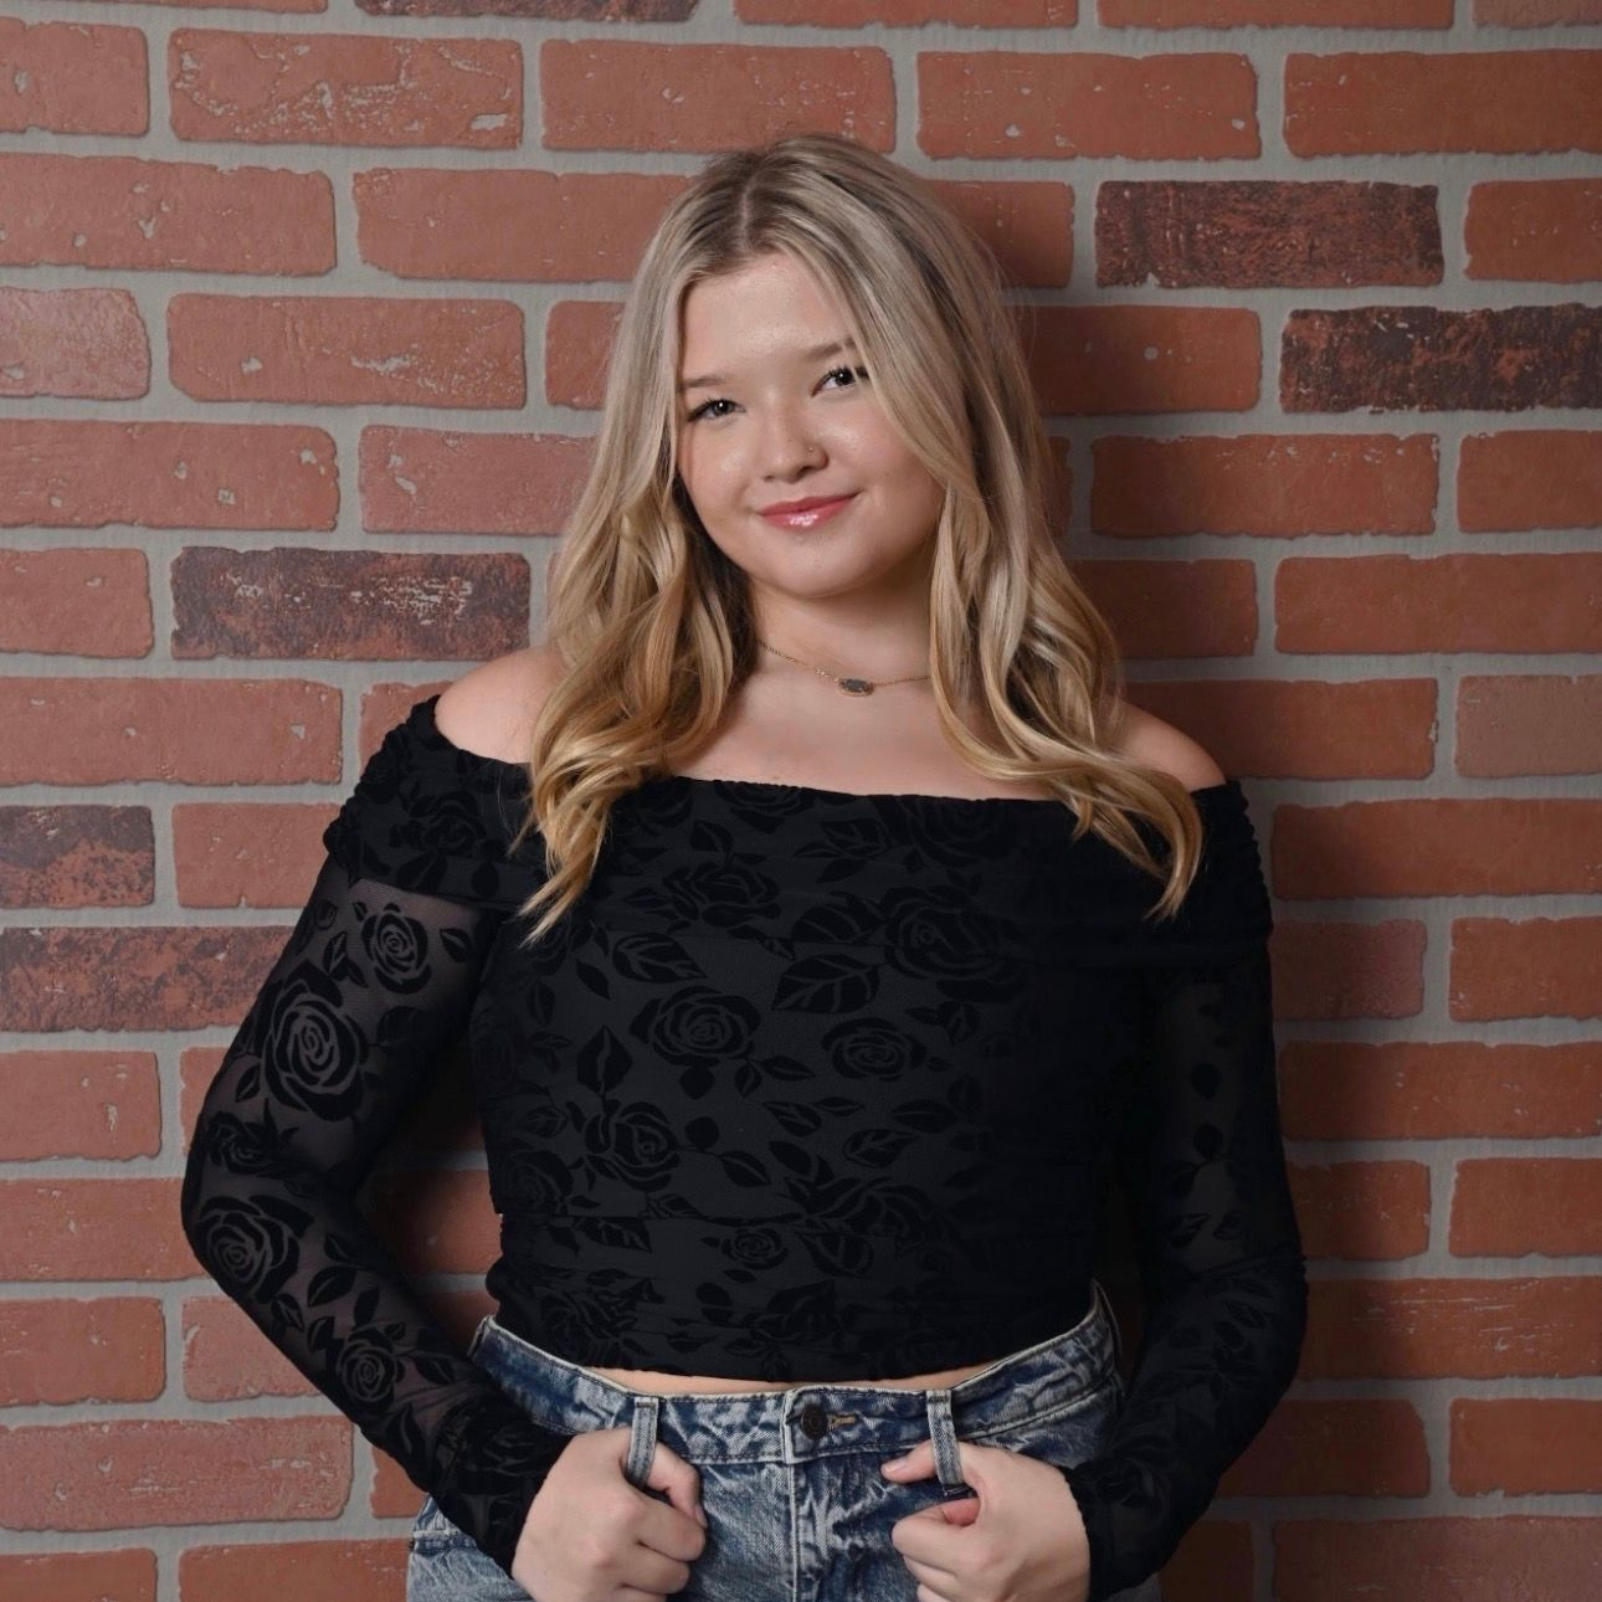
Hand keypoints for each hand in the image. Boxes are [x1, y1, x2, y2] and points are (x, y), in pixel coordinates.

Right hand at [510, 1426, 707, 1600]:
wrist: (514, 1505)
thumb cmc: (574, 1472)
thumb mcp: (624, 1446)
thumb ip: (675, 1471)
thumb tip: (698, 1518)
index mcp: (626, 1513)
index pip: (691, 1541)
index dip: (687, 1529)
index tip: (670, 1521)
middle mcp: (610, 1557)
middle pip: (677, 1576)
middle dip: (672, 1556)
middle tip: (650, 1540)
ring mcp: (592, 1591)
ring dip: (651, 1583)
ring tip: (632, 1559)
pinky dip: (629, 1600)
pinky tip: (617, 1580)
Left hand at [880, 1436, 1090, 1601]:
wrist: (1101, 1536)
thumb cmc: (1046, 1498)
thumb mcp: (992, 1466)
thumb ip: (934, 1458)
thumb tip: (889, 1470)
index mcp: (972, 1559)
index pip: (904, 1538)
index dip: (931, 1517)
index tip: (963, 1511)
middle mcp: (975, 1600)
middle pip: (914, 1566)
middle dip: (938, 1541)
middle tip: (977, 1527)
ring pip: (929, 1595)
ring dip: (945, 1571)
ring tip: (984, 1552)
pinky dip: (960, 1593)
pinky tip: (989, 1574)